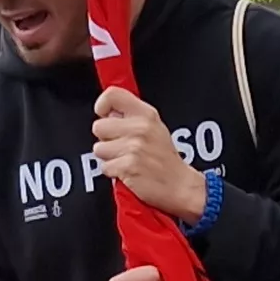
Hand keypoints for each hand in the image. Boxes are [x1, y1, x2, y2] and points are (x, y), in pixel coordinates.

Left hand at [91, 88, 202, 219]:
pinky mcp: (128, 166)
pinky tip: (129, 171)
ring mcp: (134, 147)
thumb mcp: (155, 127)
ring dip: (109, 157)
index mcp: (147, 114)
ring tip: (127, 160)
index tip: (105, 116)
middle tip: (122, 146)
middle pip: (99, 126)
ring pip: (99, 149)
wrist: (180, 185)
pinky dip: (114, 172)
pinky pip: (105, 167)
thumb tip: (108, 114)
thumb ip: (132, 117)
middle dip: (106, 139)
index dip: (102, 105)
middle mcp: (140, 128)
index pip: (112, 95)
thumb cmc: (165, 159)